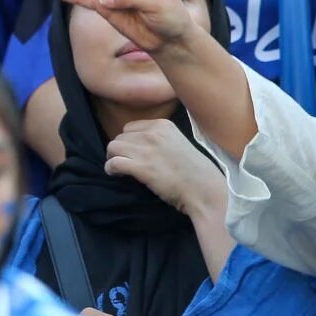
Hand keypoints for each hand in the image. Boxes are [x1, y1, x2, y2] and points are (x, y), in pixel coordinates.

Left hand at [104, 118, 225, 216]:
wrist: (204, 189)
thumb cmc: (195, 170)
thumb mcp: (178, 143)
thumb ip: (160, 140)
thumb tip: (140, 144)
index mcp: (163, 125)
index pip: (131, 127)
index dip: (128, 140)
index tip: (132, 152)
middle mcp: (152, 134)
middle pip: (120, 137)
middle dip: (120, 149)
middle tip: (125, 161)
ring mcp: (146, 150)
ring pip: (113, 147)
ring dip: (113, 157)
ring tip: (119, 168)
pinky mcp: (141, 167)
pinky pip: (114, 162)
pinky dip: (110, 168)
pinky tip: (115, 174)